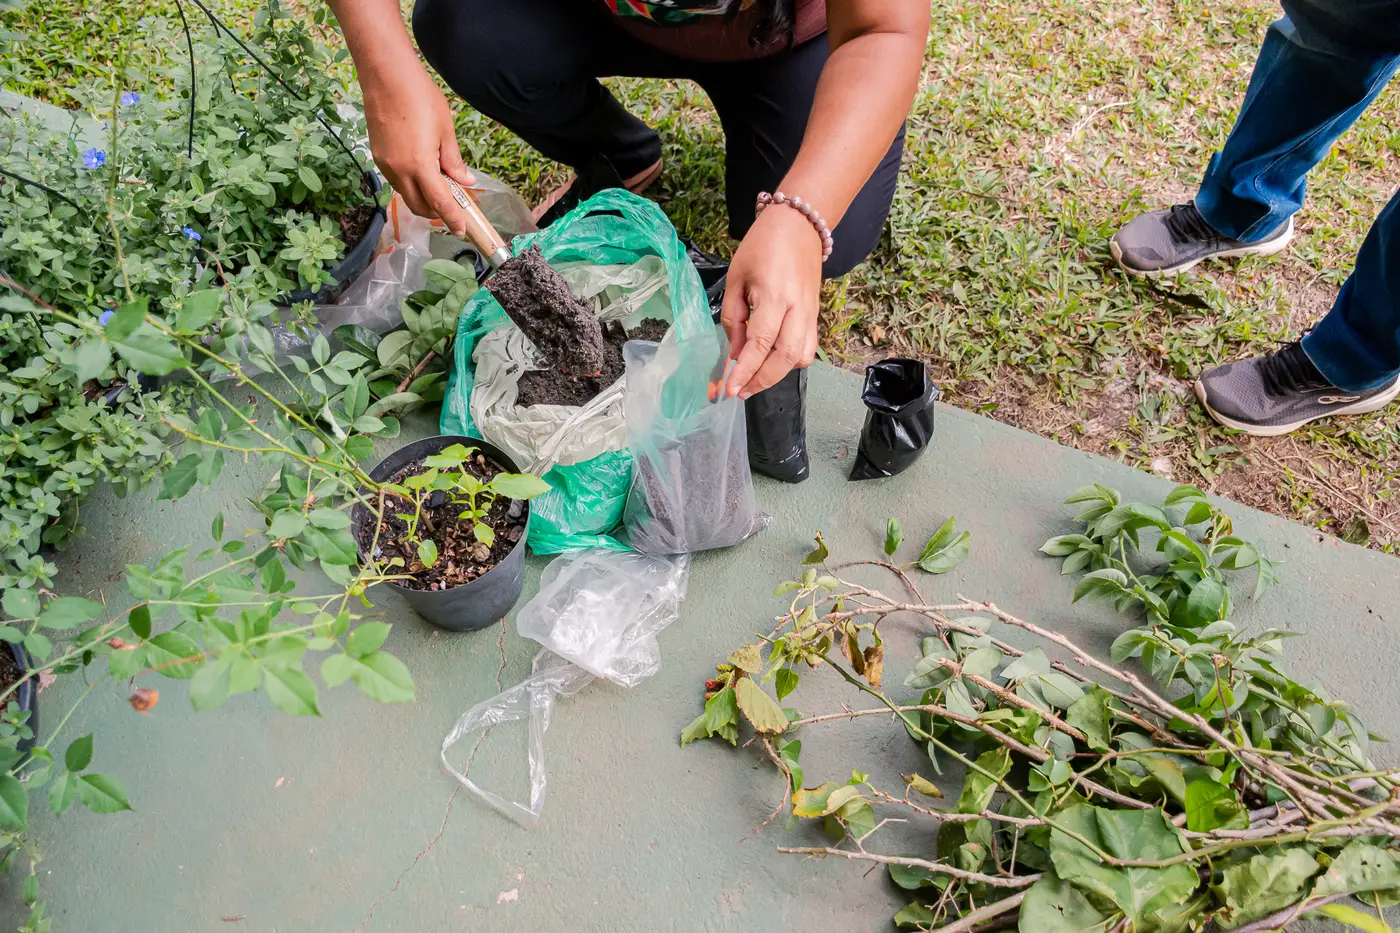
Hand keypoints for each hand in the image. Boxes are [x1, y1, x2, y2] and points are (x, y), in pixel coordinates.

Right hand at [361, 62, 474, 235]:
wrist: (386, 75)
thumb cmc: (420, 97)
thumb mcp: (445, 130)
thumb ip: (454, 161)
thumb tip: (465, 182)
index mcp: (419, 165)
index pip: (439, 202)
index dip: (451, 218)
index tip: (461, 229)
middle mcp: (398, 170)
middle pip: (418, 205)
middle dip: (435, 212)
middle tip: (452, 207)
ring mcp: (385, 164)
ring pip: (405, 194)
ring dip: (422, 198)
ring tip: (439, 186)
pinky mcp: (377, 156)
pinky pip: (396, 180)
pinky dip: (410, 184)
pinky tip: (421, 171)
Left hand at [721, 205, 823, 398]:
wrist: (800, 224)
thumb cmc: (762, 246)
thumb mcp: (737, 277)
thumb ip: (734, 317)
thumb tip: (735, 353)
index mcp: (775, 295)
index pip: (761, 343)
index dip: (745, 370)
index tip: (731, 389)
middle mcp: (798, 308)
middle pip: (785, 357)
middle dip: (762, 380)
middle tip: (741, 392)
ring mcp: (811, 312)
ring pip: (802, 356)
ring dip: (779, 373)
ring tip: (755, 377)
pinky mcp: (816, 314)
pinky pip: (808, 347)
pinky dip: (791, 360)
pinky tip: (772, 360)